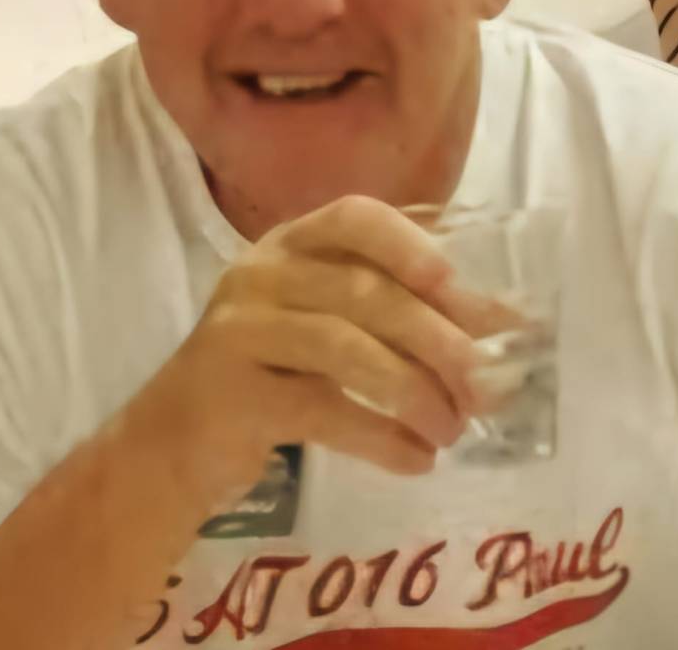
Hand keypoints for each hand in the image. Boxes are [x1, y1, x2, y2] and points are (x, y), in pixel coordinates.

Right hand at [142, 195, 517, 508]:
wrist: (172, 444)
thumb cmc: (271, 375)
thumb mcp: (328, 330)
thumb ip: (399, 318)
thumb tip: (505, 327)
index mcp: (290, 245)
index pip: (354, 217)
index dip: (411, 245)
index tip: (460, 288)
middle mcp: (261, 273)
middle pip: (364, 292)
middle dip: (436, 339)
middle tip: (486, 386)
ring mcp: (239, 329)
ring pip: (344, 348)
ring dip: (413, 391)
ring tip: (452, 430)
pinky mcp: (231, 393)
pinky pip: (321, 409)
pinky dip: (380, 436)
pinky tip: (416, 459)